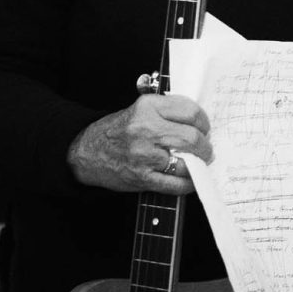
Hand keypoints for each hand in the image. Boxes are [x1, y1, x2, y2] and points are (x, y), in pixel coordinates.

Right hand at [67, 94, 211, 192]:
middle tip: (206, 148)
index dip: (204, 122)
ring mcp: (144, 155)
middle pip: (192, 137)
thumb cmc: (118, 130)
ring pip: (186, 161)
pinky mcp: (142, 177)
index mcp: (148, 107)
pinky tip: (189, 179)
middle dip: (204, 145)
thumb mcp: (141, 109)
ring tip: (197, 162)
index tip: (205, 128)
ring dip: (197, 164)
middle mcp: (146, 129)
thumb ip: (168, 111)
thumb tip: (199, 122)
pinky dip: (187, 183)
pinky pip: (175, 184)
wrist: (87, 152)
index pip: (190, 112)